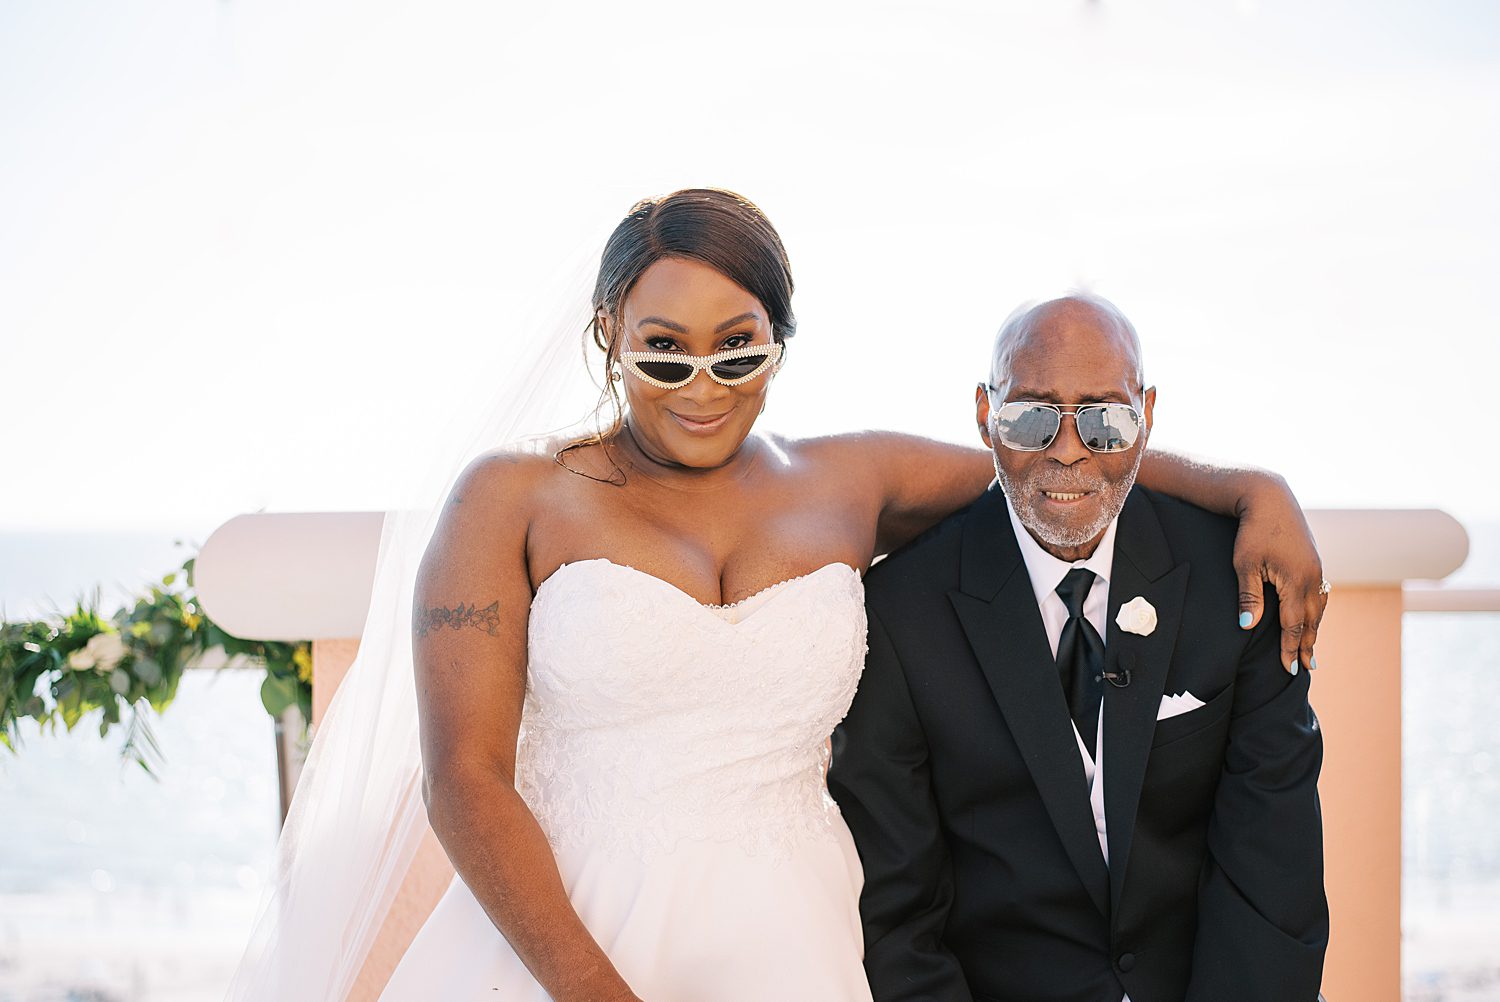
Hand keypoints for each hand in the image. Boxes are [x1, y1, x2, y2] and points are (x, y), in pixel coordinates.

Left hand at [1232, 475, 1327, 673]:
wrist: (1269, 497)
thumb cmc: (1251, 531)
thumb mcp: (1244, 563)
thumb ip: (1248, 596)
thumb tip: (1247, 626)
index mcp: (1296, 580)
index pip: (1294, 624)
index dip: (1291, 647)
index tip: (1289, 669)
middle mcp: (1312, 577)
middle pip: (1311, 620)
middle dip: (1307, 644)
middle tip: (1306, 668)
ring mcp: (1317, 568)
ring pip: (1318, 607)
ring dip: (1314, 628)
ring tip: (1311, 649)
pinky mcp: (1314, 561)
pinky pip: (1319, 593)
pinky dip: (1316, 610)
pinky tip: (1312, 617)